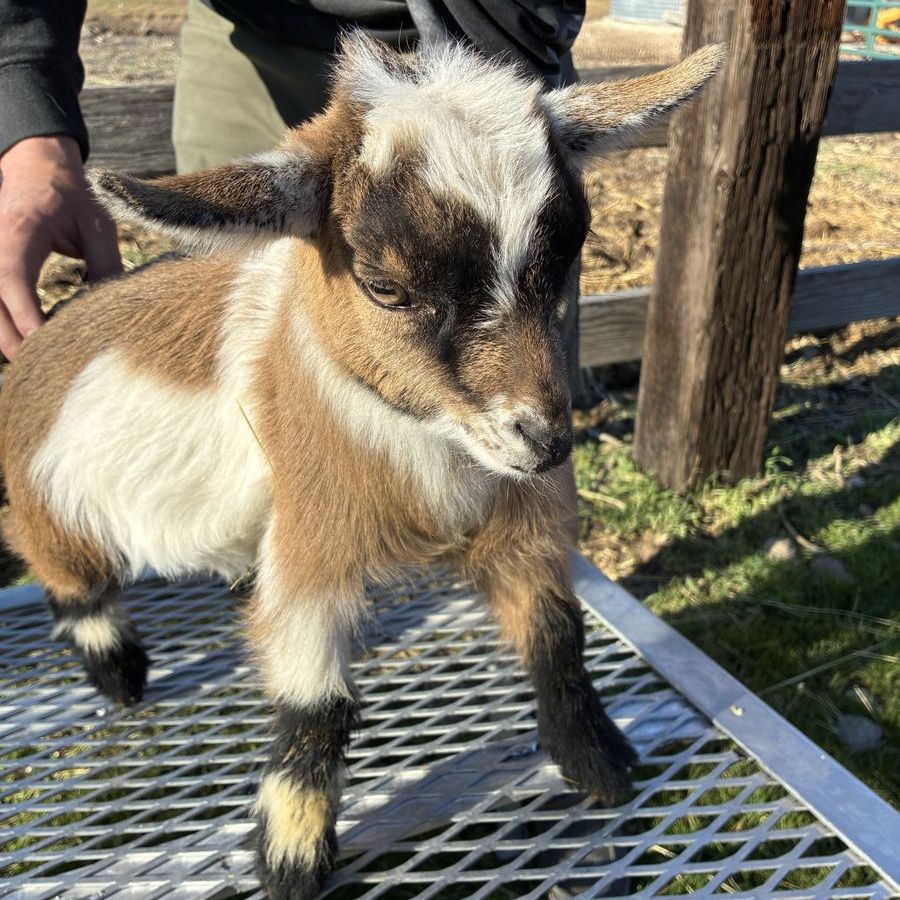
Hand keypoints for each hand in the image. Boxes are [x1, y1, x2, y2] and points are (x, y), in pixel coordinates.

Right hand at [0, 135, 120, 358]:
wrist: (38, 169)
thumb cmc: (71, 198)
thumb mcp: (97, 225)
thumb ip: (105, 263)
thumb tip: (115, 306)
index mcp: (19, 231)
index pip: (13, 281)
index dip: (26, 315)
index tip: (44, 342)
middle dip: (13, 339)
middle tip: (42, 367)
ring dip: (6, 336)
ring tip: (36, 361)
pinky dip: (5, 322)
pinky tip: (27, 340)